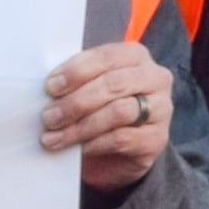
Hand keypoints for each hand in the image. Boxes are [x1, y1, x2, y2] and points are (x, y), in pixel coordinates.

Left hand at [42, 38, 174, 191]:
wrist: (119, 152)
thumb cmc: (99, 109)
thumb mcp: (89, 88)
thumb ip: (75, 82)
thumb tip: (47, 88)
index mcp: (136, 56)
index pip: (106, 57)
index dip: (76, 71)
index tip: (50, 87)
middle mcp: (155, 78)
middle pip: (113, 84)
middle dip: (76, 101)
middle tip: (48, 117)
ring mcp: (161, 109)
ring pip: (118, 112)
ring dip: (81, 126)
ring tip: (54, 137)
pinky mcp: (157, 138)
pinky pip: (122, 138)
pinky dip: (94, 144)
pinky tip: (77, 149)